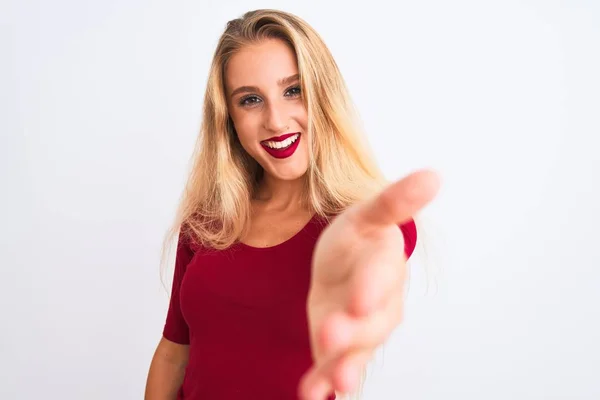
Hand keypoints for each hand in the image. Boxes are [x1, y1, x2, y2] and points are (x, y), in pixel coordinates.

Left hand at [298, 169, 439, 399]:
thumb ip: (396, 200)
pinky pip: (332, 366)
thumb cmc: (358, 239)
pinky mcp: (339, 348)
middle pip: (370, 321)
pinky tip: (312, 396)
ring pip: (357, 352)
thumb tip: (434, 175)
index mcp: (384, 266)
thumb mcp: (370, 213)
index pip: (381, 277)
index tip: (360, 299)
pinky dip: (322, 383)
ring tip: (334, 384)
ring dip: (344, 367)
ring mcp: (359, 330)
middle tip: (331, 337)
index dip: (372, 287)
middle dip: (353, 331)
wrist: (346, 264)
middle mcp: (378, 304)